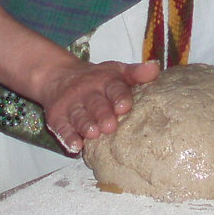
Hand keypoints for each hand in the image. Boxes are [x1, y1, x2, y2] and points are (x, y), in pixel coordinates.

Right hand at [39, 59, 160, 153]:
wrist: (58, 76)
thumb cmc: (98, 80)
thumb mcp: (117, 72)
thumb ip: (136, 73)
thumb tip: (155, 67)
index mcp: (105, 81)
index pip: (114, 87)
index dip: (119, 97)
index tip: (124, 107)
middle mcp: (88, 92)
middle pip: (96, 104)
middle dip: (102, 114)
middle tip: (110, 126)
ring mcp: (72, 105)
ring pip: (79, 116)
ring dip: (86, 125)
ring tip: (93, 134)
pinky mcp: (58, 118)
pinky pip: (62, 128)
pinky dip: (68, 137)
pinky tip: (75, 146)